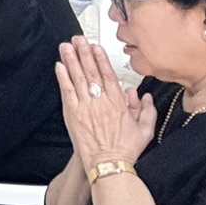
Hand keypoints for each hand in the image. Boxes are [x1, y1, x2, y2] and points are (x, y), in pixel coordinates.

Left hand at [56, 37, 155, 168]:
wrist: (108, 164)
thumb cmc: (124, 149)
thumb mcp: (145, 130)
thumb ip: (146, 110)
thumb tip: (142, 95)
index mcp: (118, 104)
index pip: (108, 75)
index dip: (101, 59)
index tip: (96, 47)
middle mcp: (101, 102)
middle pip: (91, 72)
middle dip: (84, 54)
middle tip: (78, 39)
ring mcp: (85, 107)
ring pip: (77, 78)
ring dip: (71, 60)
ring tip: (66, 46)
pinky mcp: (73, 114)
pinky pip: (66, 91)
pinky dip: (62, 78)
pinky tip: (59, 66)